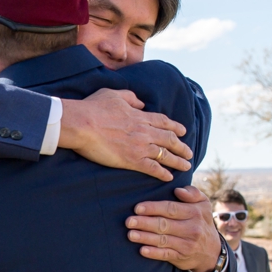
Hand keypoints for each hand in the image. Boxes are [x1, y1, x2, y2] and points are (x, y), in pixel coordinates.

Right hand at [58, 89, 191, 180]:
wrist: (82, 123)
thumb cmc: (93, 108)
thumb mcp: (114, 94)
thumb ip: (131, 98)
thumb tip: (141, 103)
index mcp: (140, 116)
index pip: (163, 122)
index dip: (175, 127)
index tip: (183, 131)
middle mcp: (144, 131)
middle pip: (169, 139)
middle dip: (181, 146)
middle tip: (189, 152)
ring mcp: (140, 146)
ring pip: (165, 154)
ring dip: (177, 161)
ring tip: (186, 165)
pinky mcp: (131, 160)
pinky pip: (152, 168)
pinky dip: (162, 173)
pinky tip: (169, 177)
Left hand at [126, 186, 222, 271]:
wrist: (212, 250)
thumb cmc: (200, 221)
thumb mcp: (203, 204)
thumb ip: (193, 193)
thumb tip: (178, 190)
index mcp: (195, 213)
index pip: (171, 209)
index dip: (153, 208)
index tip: (137, 208)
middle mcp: (192, 229)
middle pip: (164, 224)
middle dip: (145, 223)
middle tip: (129, 221)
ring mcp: (187, 244)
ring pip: (163, 240)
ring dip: (145, 237)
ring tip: (130, 234)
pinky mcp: (181, 257)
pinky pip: (166, 255)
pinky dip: (154, 253)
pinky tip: (142, 250)